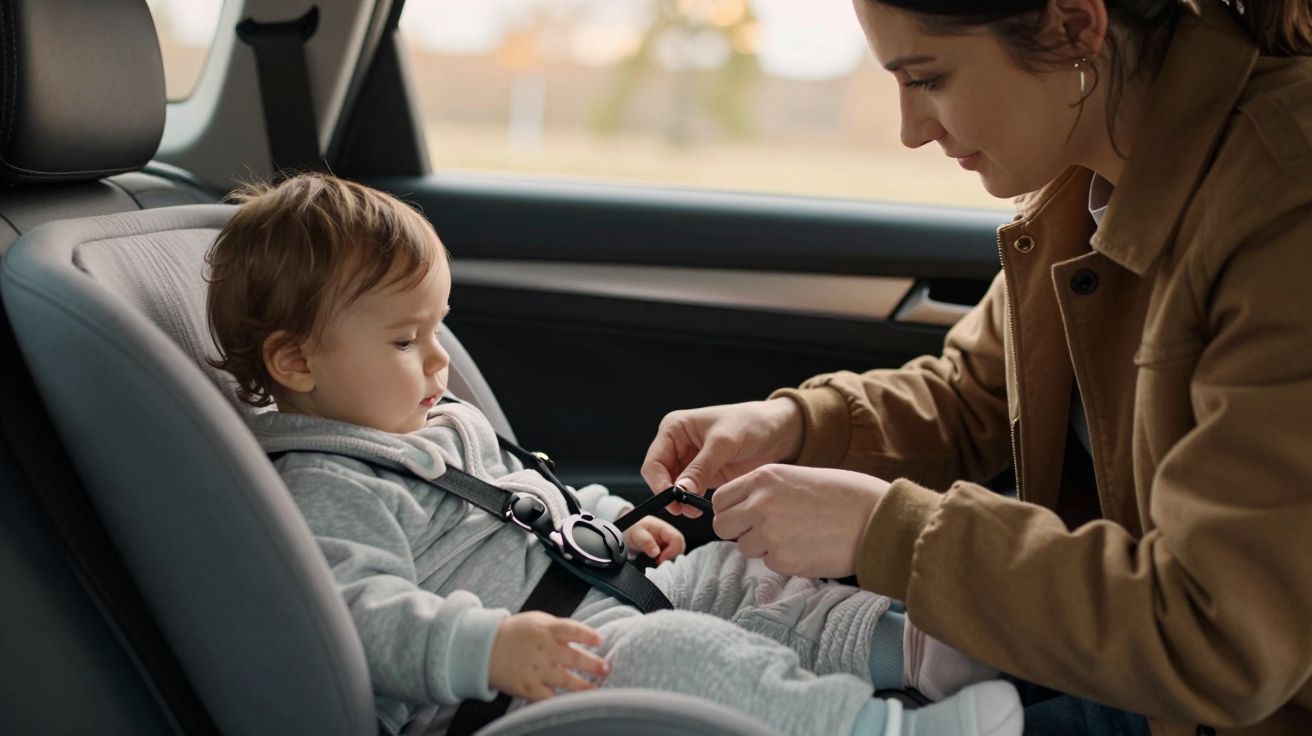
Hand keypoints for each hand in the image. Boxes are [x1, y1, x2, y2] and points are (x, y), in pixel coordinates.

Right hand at [488, 612, 608, 700]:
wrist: (484, 647)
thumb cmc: (515, 633)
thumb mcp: (537, 622)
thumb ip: (559, 629)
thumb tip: (584, 636)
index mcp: (545, 629)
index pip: (571, 629)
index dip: (586, 634)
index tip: (599, 640)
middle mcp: (542, 649)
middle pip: (572, 657)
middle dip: (592, 664)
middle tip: (605, 668)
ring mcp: (535, 669)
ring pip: (564, 680)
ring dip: (582, 686)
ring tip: (595, 689)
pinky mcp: (527, 687)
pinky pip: (547, 697)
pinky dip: (560, 701)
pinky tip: (573, 705)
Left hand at [621, 516, 685, 563]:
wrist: (625, 530)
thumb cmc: (631, 528)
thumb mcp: (636, 534)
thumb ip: (646, 542)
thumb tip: (656, 552)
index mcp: (664, 528)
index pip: (678, 539)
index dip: (672, 552)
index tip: (660, 560)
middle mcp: (668, 535)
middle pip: (680, 548)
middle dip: (671, 558)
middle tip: (658, 563)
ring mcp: (667, 543)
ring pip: (676, 555)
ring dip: (668, 561)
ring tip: (655, 563)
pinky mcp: (664, 550)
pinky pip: (670, 558)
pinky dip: (664, 563)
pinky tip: (656, 563)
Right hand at [641, 398, 804, 517]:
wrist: (779, 431)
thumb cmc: (751, 424)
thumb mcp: (724, 443)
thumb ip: (701, 467)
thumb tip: (679, 491)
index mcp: (674, 428)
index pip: (654, 462)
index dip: (659, 484)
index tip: (673, 500)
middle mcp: (677, 444)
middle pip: (660, 478)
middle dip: (669, 495)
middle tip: (684, 510)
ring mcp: (689, 461)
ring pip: (673, 488)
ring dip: (680, 502)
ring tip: (695, 510)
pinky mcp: (703, 475)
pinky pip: (689, 492)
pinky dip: (691, 502)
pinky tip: (701, 507)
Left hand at [712, 464, 889, 578]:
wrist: (876, 517)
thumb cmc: (844, 494)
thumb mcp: (797, 477)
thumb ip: (766, 491)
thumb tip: (743, 509)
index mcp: (763, 477)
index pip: (720, 499)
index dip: (730, 510)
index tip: (742, 516)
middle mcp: (759, 503)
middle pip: (722, 526)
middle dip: (738, 532)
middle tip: (763, 532)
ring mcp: (769, 533)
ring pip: (745, 548)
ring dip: (763, 547)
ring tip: (795, 537)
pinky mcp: (783, 560)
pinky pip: (769, 564)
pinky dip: (784, 560)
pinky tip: (808, 548)